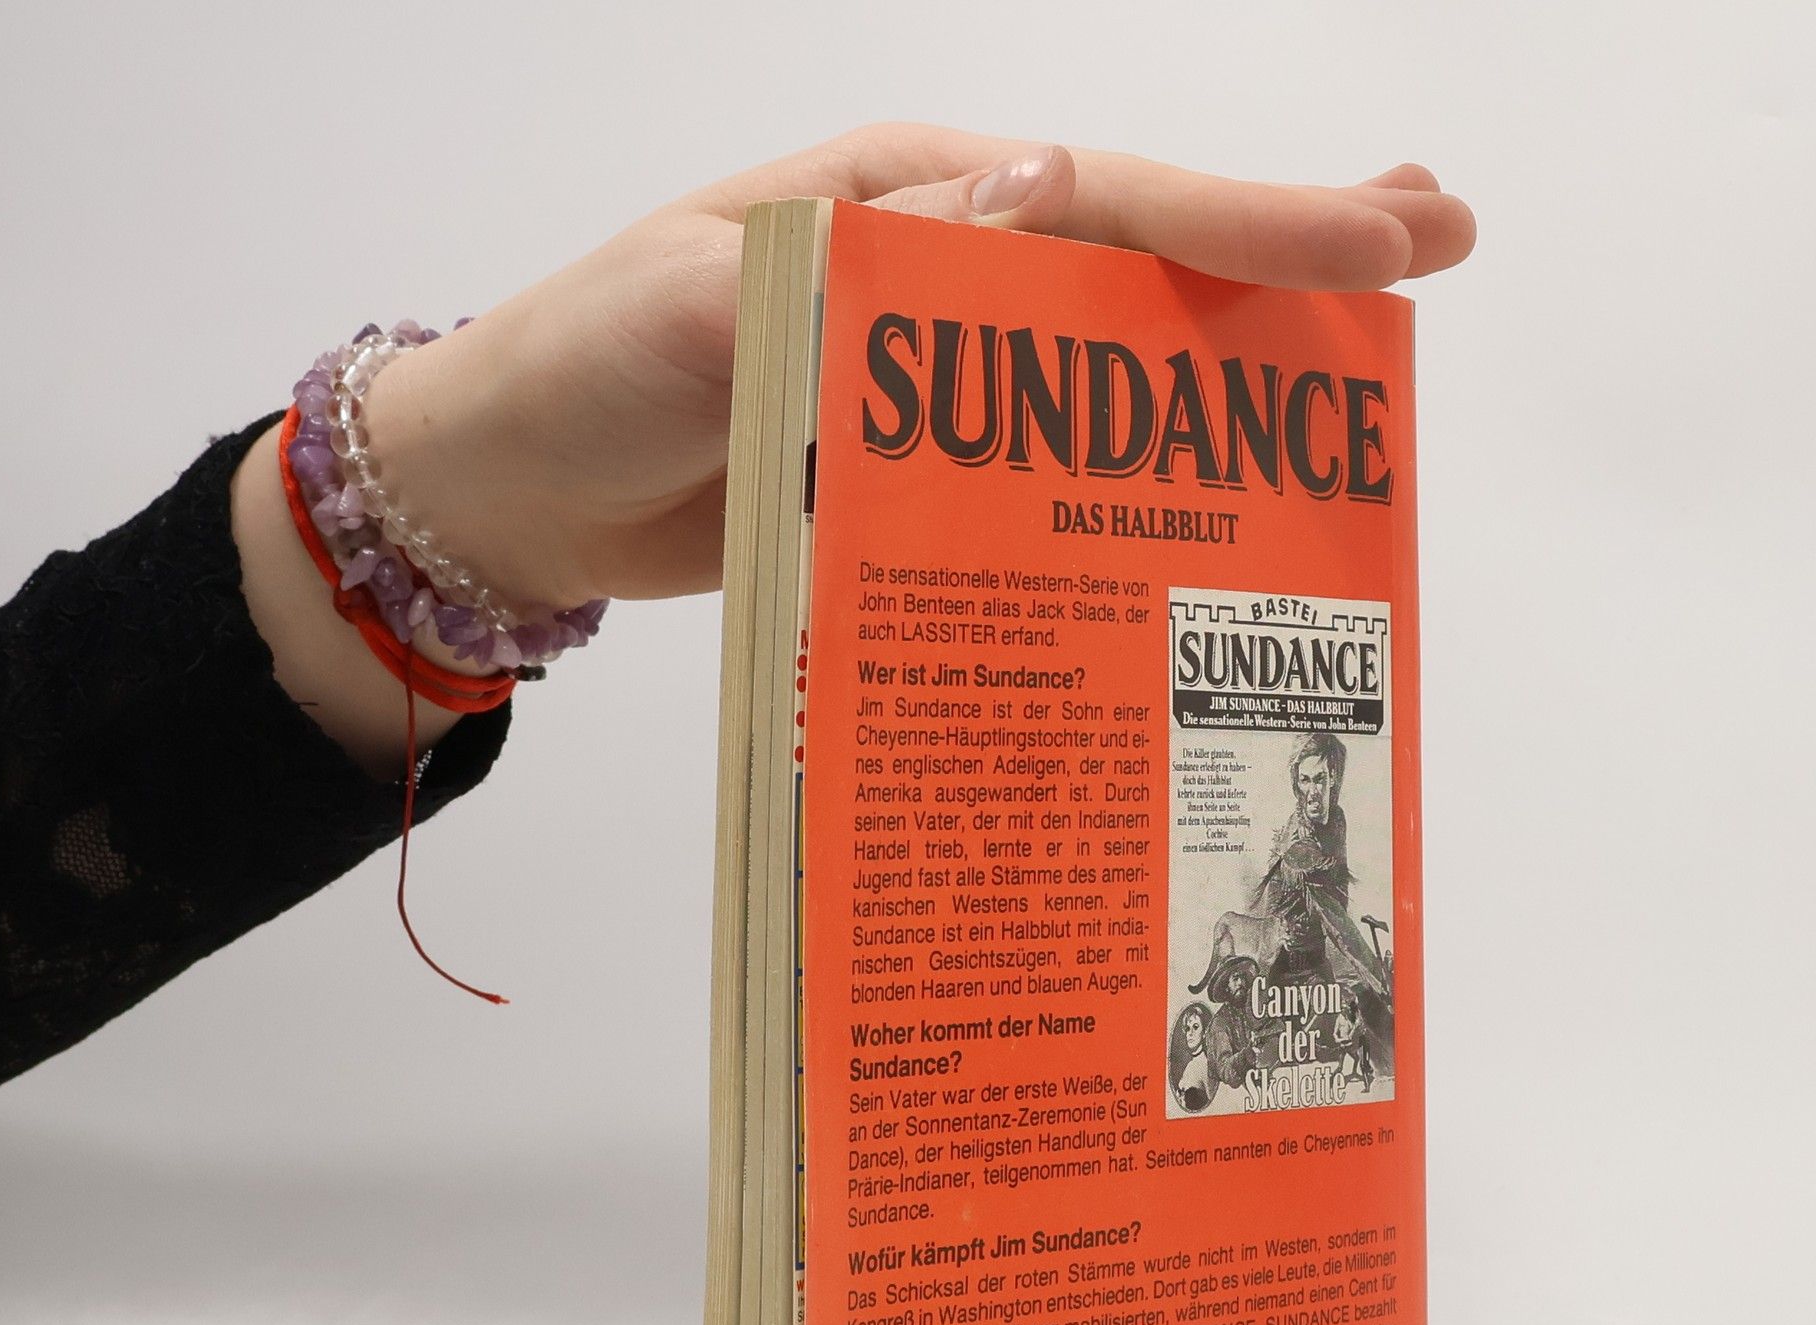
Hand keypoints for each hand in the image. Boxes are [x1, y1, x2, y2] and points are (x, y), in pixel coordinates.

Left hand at [372, 125, 1475, 613]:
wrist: (512, 492)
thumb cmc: (581, 369)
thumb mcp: (700, 305)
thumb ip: (855, 265)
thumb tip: (1036, 199)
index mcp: (902, 203)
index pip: (1101, 196)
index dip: (1246, 217)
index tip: (1384, 230)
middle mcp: (937, 278)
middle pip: (1136, 267)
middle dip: (1281, 264)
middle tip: (1434, 256)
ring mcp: (931, 382)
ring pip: (1103, 372)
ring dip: (1221, 375)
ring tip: (1348, 396)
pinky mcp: (910, 472)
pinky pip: (1035, 472)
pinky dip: (1117, 482)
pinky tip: (1194, 507)